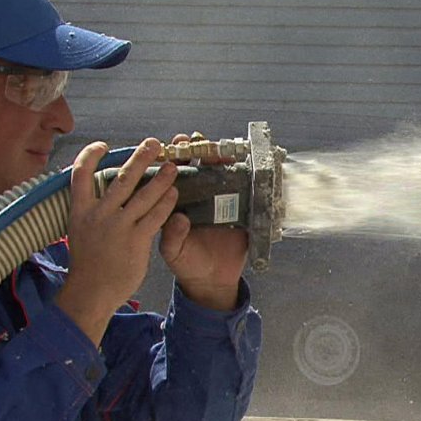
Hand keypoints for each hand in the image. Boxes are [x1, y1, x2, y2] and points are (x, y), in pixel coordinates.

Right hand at [55, 138, 178, 344]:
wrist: (91, 292)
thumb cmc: (87, 263)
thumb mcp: (79, 231)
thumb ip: (89, 211)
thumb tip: (96, 191)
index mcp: (79, 210)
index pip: (80, 174)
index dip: (89, 156)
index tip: (102, 146)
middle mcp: (98, 214)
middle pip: (120, 178)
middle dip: (139, 158)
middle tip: (153, 144)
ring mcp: (118, 227)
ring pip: (143, 194)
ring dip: (161, 178)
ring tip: (173, 166)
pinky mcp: (135, 240)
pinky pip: (155, 217)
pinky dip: (166, 203)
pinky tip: (174, 195)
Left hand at [159, 134, 247, 310]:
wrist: (213, 281)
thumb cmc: (187, 264)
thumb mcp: (174, 253)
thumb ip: (173, 236)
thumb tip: (178, 218)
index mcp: (179, 203)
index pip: (174, 174)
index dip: (173, 158)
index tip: (172, 147)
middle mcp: (200, 197)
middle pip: (199, 167)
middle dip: (197, 150)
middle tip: (194, 139)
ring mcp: (222, 202)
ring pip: (222, 174)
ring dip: (221, 160)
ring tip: (221, 150)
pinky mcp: (241, 211)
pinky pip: (245, 192)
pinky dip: (247, 179)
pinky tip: (249, 168)